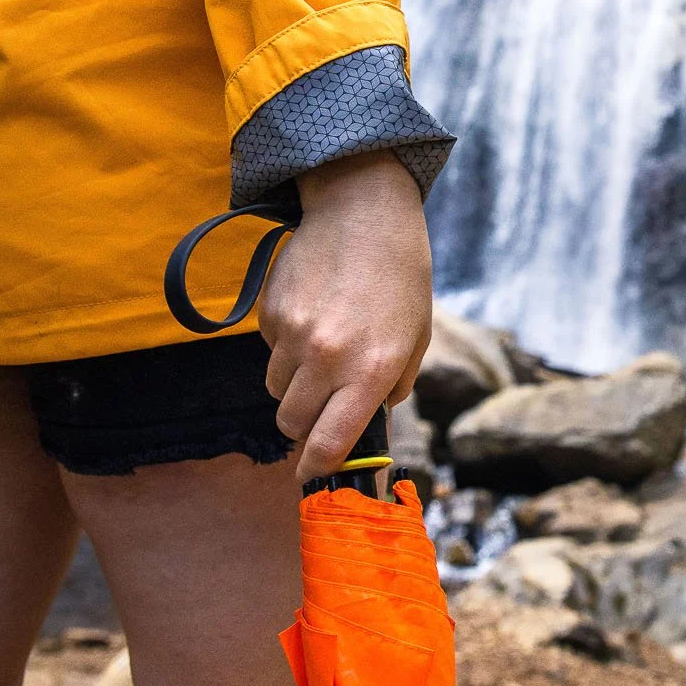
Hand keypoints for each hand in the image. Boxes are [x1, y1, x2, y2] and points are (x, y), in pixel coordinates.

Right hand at [260, 152, 432, 481]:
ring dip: (293, 383)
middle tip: (320, 406)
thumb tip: (371, 416)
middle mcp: (328, 358)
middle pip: (292, 424)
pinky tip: (312, 312)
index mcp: (371, 370)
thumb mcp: (416, 334)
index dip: (318, 468)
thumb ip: (394, 383)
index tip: (313, 476)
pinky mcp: (271, 311)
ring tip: (321, 347)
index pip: (330, 443)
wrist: (363, 210)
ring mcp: (294, 334)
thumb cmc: (400, 275)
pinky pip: (269, 349)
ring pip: (276, 389)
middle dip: (304, 425)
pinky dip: (284, 344)